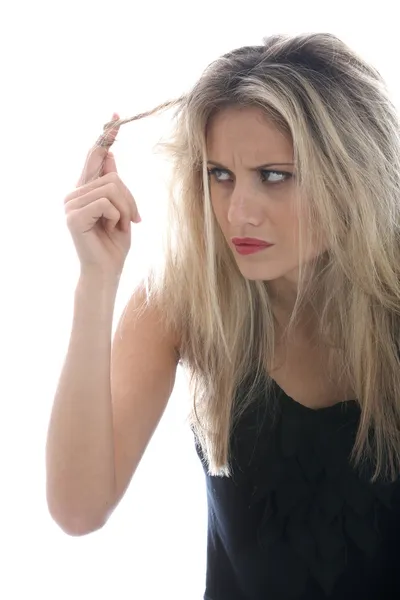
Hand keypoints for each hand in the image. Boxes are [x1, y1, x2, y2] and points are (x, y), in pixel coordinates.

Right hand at [64, 113, 140, 276]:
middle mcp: (74, 193)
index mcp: (85, 190)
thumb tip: (109, 154)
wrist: (108, 270)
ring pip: (112, 188)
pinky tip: (111, 229)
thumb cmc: (114, 243)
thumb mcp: (120, 209)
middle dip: (130, 198)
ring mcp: (71, 203)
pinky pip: (106, 202)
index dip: (106, 137)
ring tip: (120, 226)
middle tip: (132, 219)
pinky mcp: (73, 215)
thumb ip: (113, 184)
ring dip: (125, 209)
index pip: (94, 157)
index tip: (116, 117)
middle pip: (113, 175)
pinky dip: (116, 216)